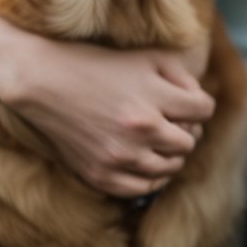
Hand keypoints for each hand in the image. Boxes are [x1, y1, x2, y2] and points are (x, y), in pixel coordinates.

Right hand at [0, 37, 215, 198]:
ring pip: (170, 168)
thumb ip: (181, 77)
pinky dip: (149, 176)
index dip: (199, 104)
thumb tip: (199, 100)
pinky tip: (143, 161)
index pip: (204, 110)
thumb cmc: (96, 63)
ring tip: (158, 141)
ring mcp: (120, 157)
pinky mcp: (100, 175)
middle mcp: (141, 130)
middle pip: (189, 141)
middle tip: (171, 121)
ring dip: (170, 154)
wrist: (42, 81)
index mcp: (154, 97)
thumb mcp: (144, 57)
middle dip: (185, 129)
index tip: (188, 103)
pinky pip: (142, 188)